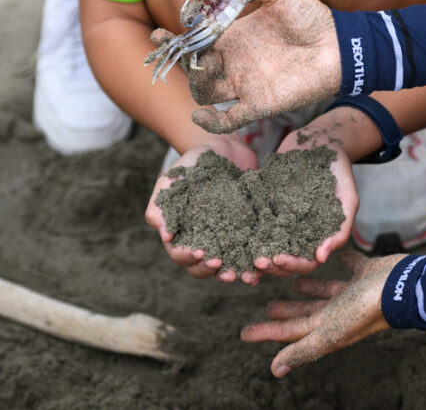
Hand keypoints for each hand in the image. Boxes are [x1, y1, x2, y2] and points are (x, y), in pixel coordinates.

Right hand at [144, 135, 266, 283]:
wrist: (221, 149)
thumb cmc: (191, 165)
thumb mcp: (171, 180)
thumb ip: (161, 205)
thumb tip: (165, 235)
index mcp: (181, 234)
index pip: (180, 255)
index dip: (188, 258)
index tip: (200, 252)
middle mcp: (202, 242)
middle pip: (202, 269)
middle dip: (213, 271)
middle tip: (224, 269)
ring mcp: (224, 240)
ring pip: (227, 267)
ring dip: (236, 274)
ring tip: (247, 277)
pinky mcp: (246, 233)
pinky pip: (249, 253)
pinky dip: (255, 262)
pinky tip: (264, 264)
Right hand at [151, 0, 341, 133]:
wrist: (339, 45)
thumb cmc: (312, 16)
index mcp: (233, 35)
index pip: (195, 40)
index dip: (174, 39)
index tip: (160, 34)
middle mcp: (233, 61)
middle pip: (193, 68)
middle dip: (181, 62)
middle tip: (182, 52)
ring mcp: (244, 84)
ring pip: (205, 92)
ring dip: (195, 85)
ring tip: (200, 71)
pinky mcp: (258, 104)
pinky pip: (228, 120)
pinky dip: (211, 123)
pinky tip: (201, 115)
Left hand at [241, 249, 407, 377]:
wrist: (403, 285)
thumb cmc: (366, 309)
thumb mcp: (331, 332)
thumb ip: (303, 349)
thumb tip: (274, 370)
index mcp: (329, 326)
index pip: (291, 330)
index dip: (267, 332)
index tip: (244, 332)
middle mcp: (340, 310)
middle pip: (306, 311)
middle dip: (286, 310)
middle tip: (267, 304)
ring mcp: (354, 292)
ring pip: (325, 289)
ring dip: (309, 286)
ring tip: (292, 280)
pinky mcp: (365, 271)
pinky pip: (348, 262)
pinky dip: (338, 256)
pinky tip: (328, 249)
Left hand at [248, 128, 357, 280]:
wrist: (320, 138)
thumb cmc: (339, 169)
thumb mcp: (347, 198)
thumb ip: (340, 228)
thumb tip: (321, 258)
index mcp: (318, 236)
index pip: (305, 262)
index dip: (292, 265)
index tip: (278, 259)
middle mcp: (298, 232)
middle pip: (283, 259)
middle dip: (270, 264)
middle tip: (257, 261)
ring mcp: (280, 218)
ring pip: (265, 245)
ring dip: (254, 254)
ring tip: (243, 255)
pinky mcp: (265, 203)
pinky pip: (253, 220)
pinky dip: (244, 230)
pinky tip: (232, 232)